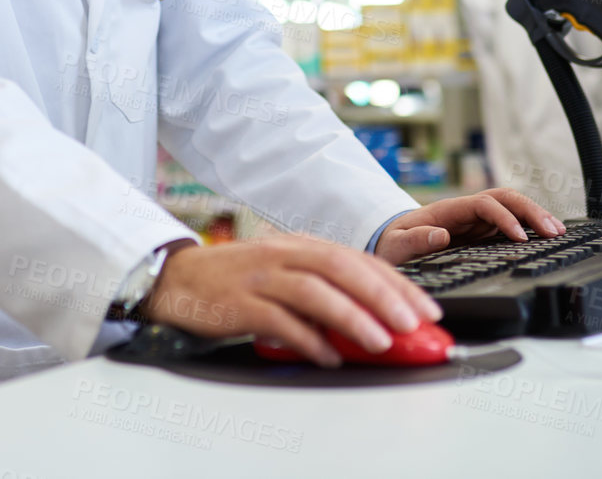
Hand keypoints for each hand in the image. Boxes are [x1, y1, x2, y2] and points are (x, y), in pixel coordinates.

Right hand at [143, 234, 442, 367]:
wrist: (177, 279)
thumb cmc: (236, 280)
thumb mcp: (284, 273)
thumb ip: (323, 289)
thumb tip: (374, 320)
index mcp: (300, 245)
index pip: (359, 259)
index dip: (397, 283)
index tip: (425, 309)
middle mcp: (283, 254)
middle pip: (342, 268)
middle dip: (384, 296)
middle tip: (412, 324)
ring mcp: (260, 277)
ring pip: (314, 291)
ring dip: (352, 316)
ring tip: (380, 341)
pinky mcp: (238, 303)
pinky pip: (278, 321)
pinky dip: (307, 339)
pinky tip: (327, 356)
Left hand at [373, 189, 564, 263]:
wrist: (391, 247)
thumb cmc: (393, 245)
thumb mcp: (396, 246)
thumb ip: (414, 240)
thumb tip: (440, 235)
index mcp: (448, 210)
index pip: (485, 204)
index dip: (504, 218)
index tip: (519, 238)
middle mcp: (466, 211)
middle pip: (505, 199)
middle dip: (531, 211)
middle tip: (553, 231)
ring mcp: (476, 221)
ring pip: (512, 209)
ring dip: (535, 216)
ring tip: (558, 232)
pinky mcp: (481, 233)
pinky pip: (510, 224)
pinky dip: (529, 227)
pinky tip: (545, 237)